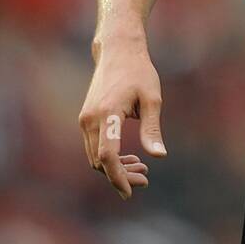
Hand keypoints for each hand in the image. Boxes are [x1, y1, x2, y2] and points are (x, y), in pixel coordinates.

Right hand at [78, 39, 166, 198]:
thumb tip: (159, 155)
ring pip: (95, 157)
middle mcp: (90, 119)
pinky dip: (109, 158)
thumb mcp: (152, 99)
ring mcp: (85, 119)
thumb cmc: (139, 72)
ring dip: (115, 168)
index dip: (118, 176)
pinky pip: (94, 147)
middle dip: (121, 176)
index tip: (130, 191)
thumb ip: (152, 128)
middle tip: (145, 180)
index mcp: (108, 113)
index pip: (108, 155)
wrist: (118, 52)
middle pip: (100, 161)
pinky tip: (130, 158)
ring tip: (141, 169)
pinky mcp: (86, 119)